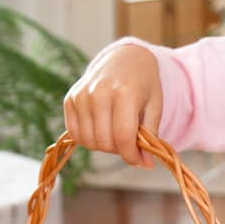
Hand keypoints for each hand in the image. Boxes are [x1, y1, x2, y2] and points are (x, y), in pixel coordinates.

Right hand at [63, 42, 162, 167]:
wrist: (125, 59)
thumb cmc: (144, 85)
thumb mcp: (154, 107)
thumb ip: (150, 136)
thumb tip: (145, 165)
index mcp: (125, 93)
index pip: (123, 137)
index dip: (131, 155)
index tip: (139, 159)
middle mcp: (99, 93)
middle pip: (105, 142)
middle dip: (119, 150)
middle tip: (128, 140)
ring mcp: (82, 95)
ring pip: (89, 142)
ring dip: (103, 145)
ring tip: (115, 132)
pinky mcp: (70, 99)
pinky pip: (75, 134)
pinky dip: (88, 138)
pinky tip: (101, 128)